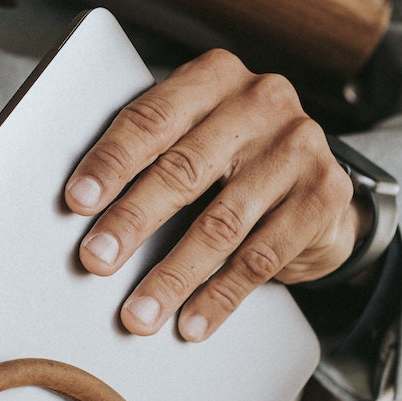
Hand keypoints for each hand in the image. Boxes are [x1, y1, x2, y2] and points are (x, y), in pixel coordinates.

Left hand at [64, 49, 368, 338]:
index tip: (77, 202)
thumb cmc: (232, 163)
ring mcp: (299, 147)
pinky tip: (193, 323)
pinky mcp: (324, 195)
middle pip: (183, 169)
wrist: (314, 186)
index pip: (153, 118)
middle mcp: (261, 101)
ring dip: (174, 276)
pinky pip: (261, 256)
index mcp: (215, 77)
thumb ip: (150, 157)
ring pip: (222, 222)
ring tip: (139, 313)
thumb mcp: (193, 140)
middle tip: (96, 259)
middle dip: (133, 221)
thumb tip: (85, 214)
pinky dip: (220, 296)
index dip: (111, 162)